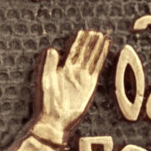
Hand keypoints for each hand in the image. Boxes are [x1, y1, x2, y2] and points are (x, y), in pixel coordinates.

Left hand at [38, 28, 108, 142]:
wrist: (55, 119)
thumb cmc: (47, 101)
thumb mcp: (45, 80)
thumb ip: (48, 64)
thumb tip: (52, 48)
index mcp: (61, 68)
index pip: (72, 50)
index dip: (78, 41)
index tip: (83, 31)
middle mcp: (73, 71)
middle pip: (84, 52)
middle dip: (89, 41)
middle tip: (96, 30)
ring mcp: (82, 77)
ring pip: (91, 58)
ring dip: (97, 47)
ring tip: (102, 36)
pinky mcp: (90, 85)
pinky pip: (97, 68)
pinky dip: (101, 58)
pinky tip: (105, 50)